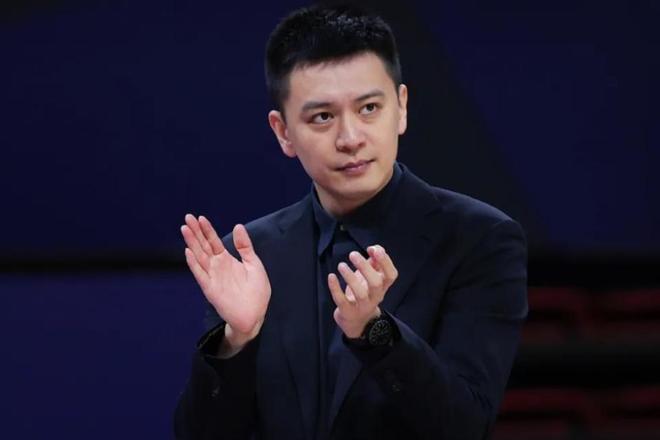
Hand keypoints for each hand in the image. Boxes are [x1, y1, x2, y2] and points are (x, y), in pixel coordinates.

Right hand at [181, 214, 270, 344]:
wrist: (255, 314)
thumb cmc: (256, 291)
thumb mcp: (253, 264)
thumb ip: (244, 246)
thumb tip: (238, 226)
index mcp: (227, 260)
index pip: (214, 241)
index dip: (207, 230)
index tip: (200, 217)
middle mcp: (217, 267)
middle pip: (203, 246)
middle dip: (195, 232)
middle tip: (187, 217)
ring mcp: (212, 277)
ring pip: (199, 257)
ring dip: (192, 243)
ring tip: (185, 229)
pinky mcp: (211, 289)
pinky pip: (201, 275)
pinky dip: (194, 264)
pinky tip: (188, 252)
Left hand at [328, 245, 397, 337]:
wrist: (356, 321)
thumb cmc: (364, 292)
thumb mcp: (371, 277)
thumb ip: (375, 262)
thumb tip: (375, 248)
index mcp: (383, 286)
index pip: (391, 275)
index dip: (385, 261)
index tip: (373, 249)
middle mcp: (375, 297)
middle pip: (376, 284)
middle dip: (365, 268)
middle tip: (353, 254)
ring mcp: (362, 306)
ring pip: (360, 293)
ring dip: (350, 277)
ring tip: (341, 265)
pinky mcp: (347, 311)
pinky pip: (342, 301)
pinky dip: (335, 288)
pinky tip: (331, 276)